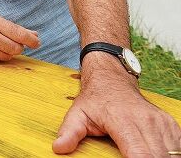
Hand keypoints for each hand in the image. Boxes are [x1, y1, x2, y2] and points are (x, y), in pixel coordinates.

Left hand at [53, 81, 180, 155]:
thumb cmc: (95, 99)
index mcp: (123, 121)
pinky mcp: (169, 123)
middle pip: (157, 157)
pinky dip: (171, 154)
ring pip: (171, 152)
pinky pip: (178, 145)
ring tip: (143, 157)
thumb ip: (69, 132)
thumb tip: (59, 148)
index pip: (140, 154)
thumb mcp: (77, 114)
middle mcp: (145, 121)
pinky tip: (158, 155)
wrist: (112, 78)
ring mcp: (160, 122)